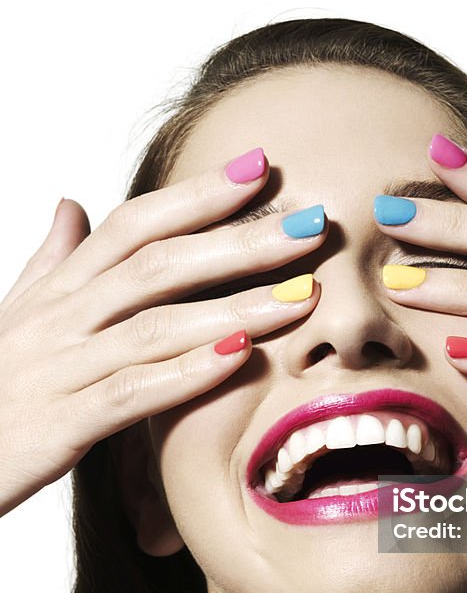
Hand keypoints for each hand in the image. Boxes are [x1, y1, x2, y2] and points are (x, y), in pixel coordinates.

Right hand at [0, 148, 323, 517]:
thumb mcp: (18, 314)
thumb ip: (52, 260)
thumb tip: (72, 203)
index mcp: (60, 289)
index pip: (135, 223)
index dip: (198, 193)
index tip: (262, 167)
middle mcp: (62, 318)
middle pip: (159, 264)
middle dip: (241, 241)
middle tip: (311, 224)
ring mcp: (60, 369)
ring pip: (156, 325)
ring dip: (235, 307)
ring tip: (301, 296)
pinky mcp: (60, 425)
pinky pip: (130, 394)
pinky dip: (186, 374)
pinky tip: (239, 358)